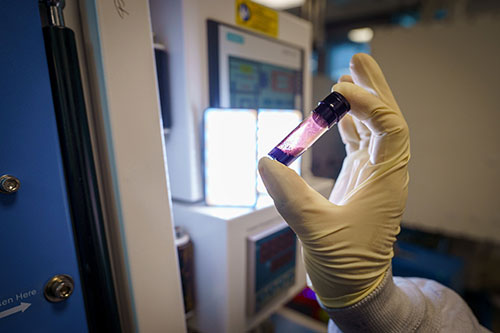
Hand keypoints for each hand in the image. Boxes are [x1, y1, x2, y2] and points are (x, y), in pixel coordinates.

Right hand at [258, 53, 409, 307]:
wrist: (356, 287)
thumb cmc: (347, 265)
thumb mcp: (315, 229)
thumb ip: (289, 195)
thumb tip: (266, 161)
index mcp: (387, 182)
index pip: (391, 128)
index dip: (371, 104)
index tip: (341, 90)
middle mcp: (385, 174)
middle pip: (388, 120)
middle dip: (374, 89)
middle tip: (357, 61)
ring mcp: (373, 176)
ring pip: (373, 130)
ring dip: (361, 104)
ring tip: (345, 79)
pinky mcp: (360, 182)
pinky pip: (359, 144)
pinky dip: (348, 125)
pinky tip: (337, 115)